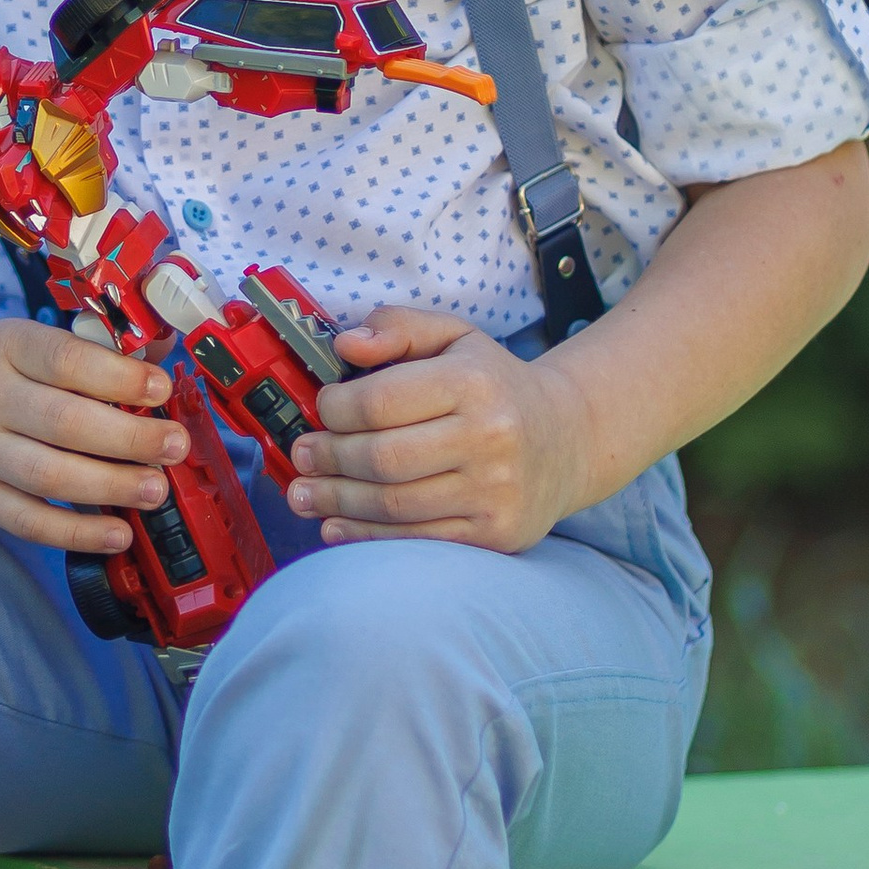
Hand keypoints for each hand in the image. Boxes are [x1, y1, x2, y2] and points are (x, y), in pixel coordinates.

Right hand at [0, 320, 186, 554]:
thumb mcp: (20, 340)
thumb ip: (86, 352)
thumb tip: (160, 360)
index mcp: (4, 346)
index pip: (65, 360)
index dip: (119, 377)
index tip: (162, 389)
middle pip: (65, 424)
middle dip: (131, 438)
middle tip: (175, 446)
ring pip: (49, 477)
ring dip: (112, 487)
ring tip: (157, 490)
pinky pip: (28, 522)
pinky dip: (77, 533)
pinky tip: (119, 533)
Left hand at [285, 307, 584, 553]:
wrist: (567, 440)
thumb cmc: (495, 385)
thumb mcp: (454, 337)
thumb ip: (398, 328)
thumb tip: (345, 344)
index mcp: (475, 382)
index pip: (381, 401)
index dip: (336, 409)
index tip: (321, 409)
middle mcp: (490, 438)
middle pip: (382, 458)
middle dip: (329, 458)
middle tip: (301, 456)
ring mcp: (495, 492)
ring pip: (394, 505)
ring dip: (336, 502)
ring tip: (303, 494)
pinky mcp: (495, 533)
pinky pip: (416, 540)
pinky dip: (366, 537)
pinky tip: (335, 525)